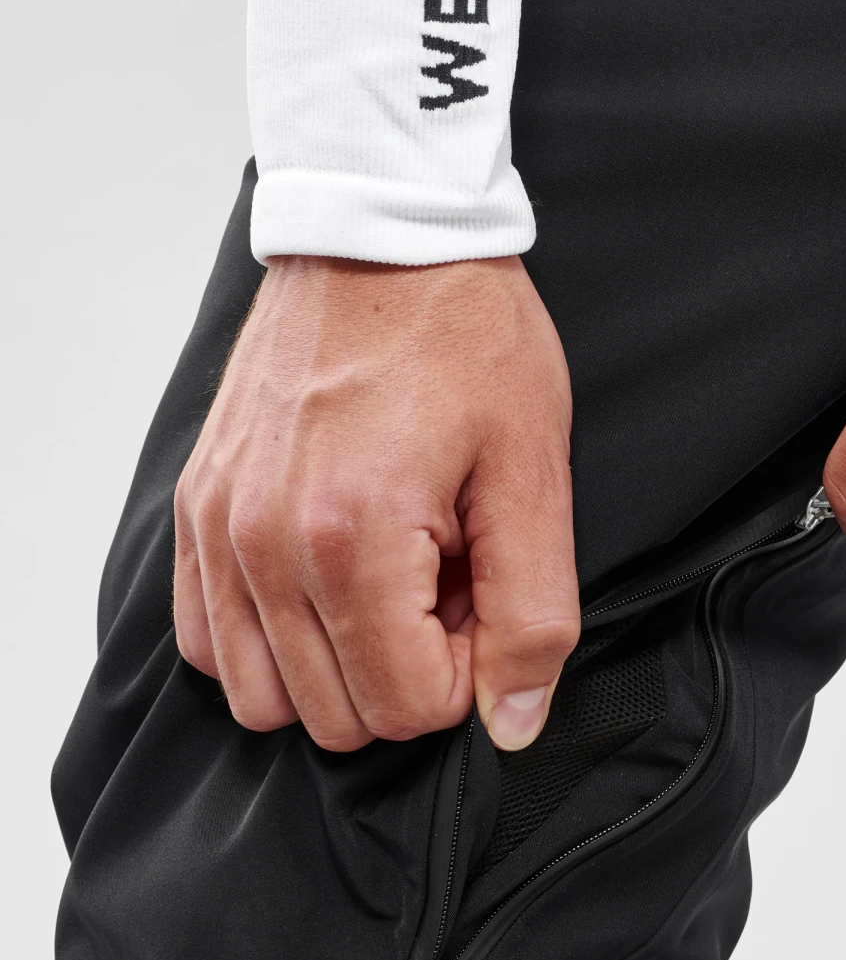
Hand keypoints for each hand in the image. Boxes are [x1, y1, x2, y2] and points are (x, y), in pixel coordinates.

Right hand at [174, 255, 578, 750]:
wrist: (386, 237)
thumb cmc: (469, 341)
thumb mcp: (535, 476)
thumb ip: (533, 615)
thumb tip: (513, 722)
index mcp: (353, 538)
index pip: (405, 709)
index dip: (466, 673)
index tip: (481, 598)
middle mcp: (262, 543)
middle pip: (334, 716)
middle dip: (406, 673)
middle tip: (443, 585)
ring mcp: (217, 526)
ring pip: (263, 697)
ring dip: (339, 665)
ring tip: (390, 580)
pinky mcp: (198, 507)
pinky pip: (209, 640)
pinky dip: (270, 639)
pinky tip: (328, 582)